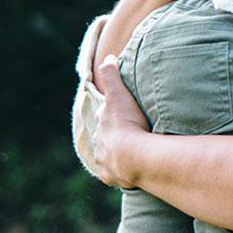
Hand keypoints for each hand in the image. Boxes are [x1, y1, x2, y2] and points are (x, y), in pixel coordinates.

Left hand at [86, 53, 151, 187]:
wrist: (134, 156)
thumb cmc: (129, 124)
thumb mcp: (119, 94)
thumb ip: (112, 75)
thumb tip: (107, 56)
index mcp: (102, 121)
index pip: (105, 114)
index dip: (112, 112)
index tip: (122, 112)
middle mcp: (99, 141)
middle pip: (105, 136)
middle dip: (113, 135)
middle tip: (129, 134)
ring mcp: (103, 160)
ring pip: (108, 155)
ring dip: (117, 154)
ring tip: (131, 154)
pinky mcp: (110, 176)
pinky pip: (114, 173)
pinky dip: (120, 171)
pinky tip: (129, 170)